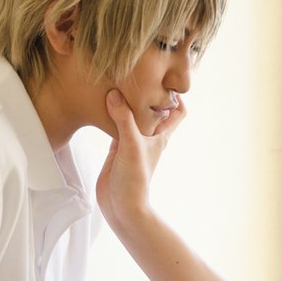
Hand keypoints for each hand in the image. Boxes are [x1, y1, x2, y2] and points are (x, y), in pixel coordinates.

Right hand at [96, 89, 185, 231]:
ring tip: (117, 83)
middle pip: (154, 110)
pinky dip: (112, 114)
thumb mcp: (131, 144)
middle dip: (149, 93)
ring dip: (128, 103)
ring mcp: (132, 142)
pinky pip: (116, 126)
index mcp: (161, 136)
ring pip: (133, 116)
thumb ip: (124, 119)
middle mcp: (149, 137)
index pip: (178, 112)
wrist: (122, 206)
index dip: (176, 96)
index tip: (164, 80)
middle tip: (137, 74)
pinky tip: (103, 104)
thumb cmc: (134, 178)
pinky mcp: (117, 148)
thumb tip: (114, 94)